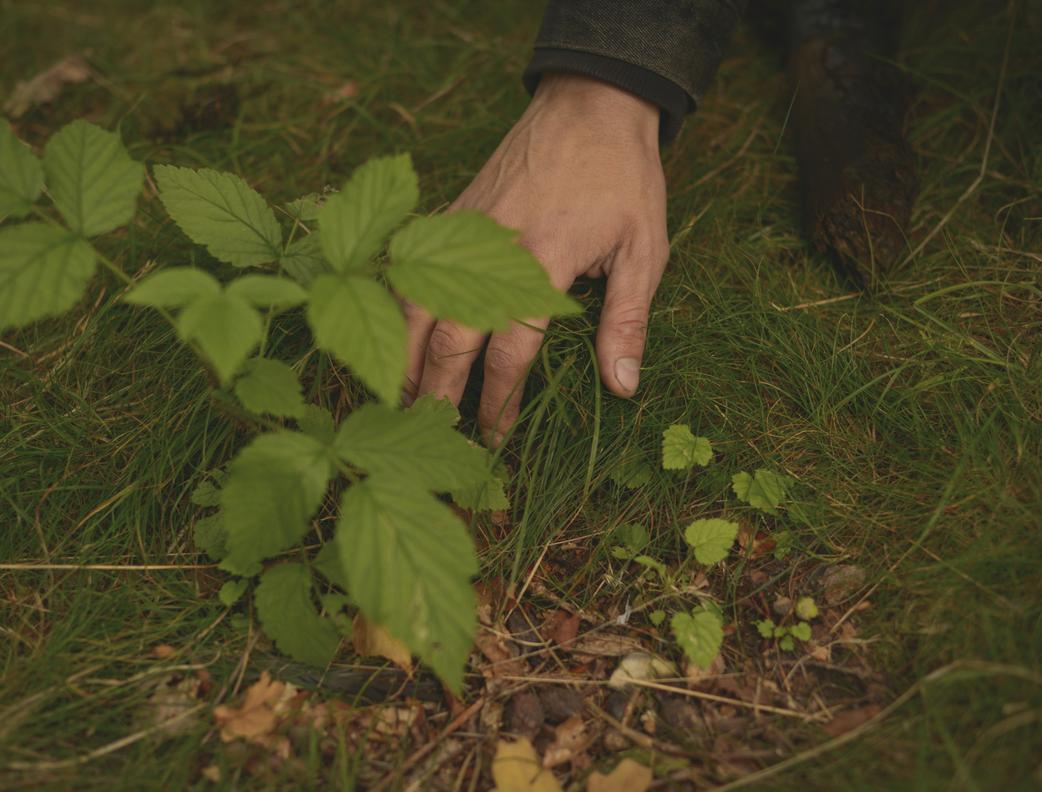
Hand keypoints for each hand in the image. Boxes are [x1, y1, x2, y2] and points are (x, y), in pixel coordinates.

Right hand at [403, 73, 668, 443]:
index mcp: (544, 262)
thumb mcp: (644, 250)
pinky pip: (408, 268)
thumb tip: (622, 387)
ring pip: (412, 303)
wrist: (588, 104)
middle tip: (433, 432)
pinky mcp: (450, 214)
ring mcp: (463, 230)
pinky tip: (397, 338)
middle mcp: (492, 250)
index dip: (498, 401)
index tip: (493, 438)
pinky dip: (396, 309)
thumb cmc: (623, 180)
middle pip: (448, 336)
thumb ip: (627, 321)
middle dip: (437, 391)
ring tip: (403, 397)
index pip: (509, 351)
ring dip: (403, 355)